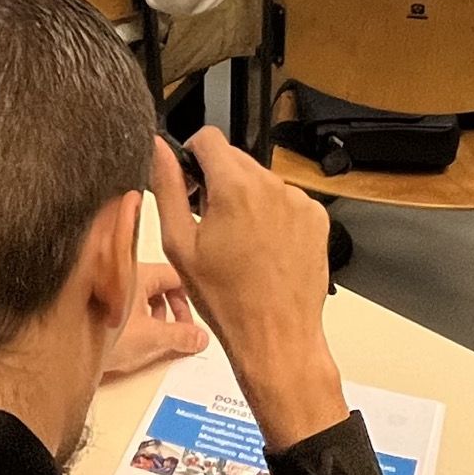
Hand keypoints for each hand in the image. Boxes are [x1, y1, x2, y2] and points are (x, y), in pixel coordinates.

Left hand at [102, 260, 209, 378]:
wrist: (64, 350)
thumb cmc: (100, 334)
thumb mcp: (151, 338)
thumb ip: (180, 337)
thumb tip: (201, 338)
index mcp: (138, 272)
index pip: (175, 276)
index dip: (188, 297)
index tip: (192, 317)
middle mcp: (122, 274)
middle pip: (160, 286)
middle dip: (172, 310)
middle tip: (177, 330)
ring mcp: (107, 288)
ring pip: (142, 297)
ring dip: (154, 316)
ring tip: (155, 337)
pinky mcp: (96, 303)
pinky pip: (125, 305)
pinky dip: (136, 319)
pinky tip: (132, 339)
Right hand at [155, 130, 346, 450]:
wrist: (276, 337)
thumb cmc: (228, 301)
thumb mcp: (180, 245)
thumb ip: (167, 188)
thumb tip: (158, 151)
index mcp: (235, 187)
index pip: (208, 138)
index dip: (191, 156)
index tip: (189, 182)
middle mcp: (272, 186)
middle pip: (236, 159)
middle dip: (218, 182)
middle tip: (210, 223)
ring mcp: (299, 202)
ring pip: (261, 181)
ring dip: (246, 199)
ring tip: (239, 244)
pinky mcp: (316, 219)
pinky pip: (286, 201)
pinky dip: (272, 216)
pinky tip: (262, 249)